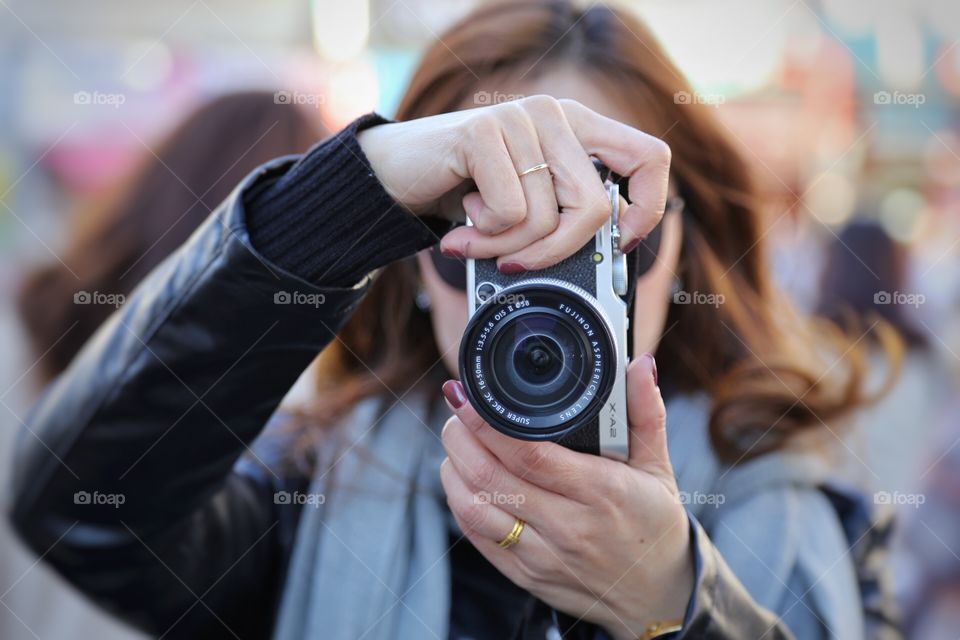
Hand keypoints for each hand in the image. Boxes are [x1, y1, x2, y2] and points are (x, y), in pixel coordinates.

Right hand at [356, 96, 669, 269]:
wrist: (393, 174)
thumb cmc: (464, 194)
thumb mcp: (526, 206)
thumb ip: (566, 217)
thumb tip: (611, 258)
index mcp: (578, 129)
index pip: (651, 158)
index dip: (647, 208)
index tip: (620, 243)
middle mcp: (556, 115)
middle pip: (594, 208)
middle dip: (553, 254)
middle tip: (514, 266)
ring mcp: (521, 118)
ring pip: (546, 219)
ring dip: (503, 249)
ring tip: (473, 240)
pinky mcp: (485, 132)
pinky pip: (509, 212)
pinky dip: (482, 237)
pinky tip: (460, 224)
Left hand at [438, 354, 693, 639]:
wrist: (656, 596)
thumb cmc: (654, 526)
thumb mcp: (658, 468)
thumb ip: (646, 413)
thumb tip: (641, 364)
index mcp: (601, 493)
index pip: (530, 456)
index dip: (490, 424)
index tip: (470, 398)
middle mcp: (568, 527)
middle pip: (492, 477)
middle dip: (462, 437)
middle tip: (458, 409)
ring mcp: (542, 555)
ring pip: (475, 508)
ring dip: (454, 468)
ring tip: (456, 440)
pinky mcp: (524, 575)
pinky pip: (476, 536)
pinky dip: (459, 502)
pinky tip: (462, 478)